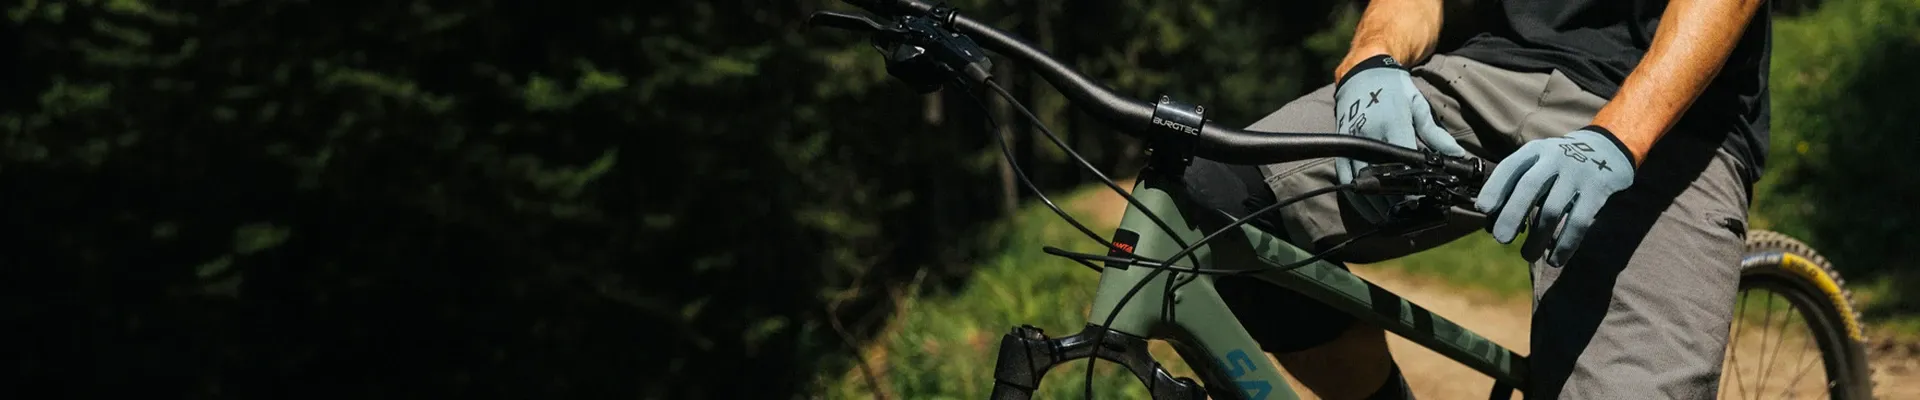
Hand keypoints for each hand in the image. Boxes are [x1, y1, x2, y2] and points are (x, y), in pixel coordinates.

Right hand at [1334, 55, 1465, 222]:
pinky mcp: (1342, 147)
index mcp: (1391, 123)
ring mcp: (1352, 143)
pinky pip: (1345, 179)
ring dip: (1375, 205)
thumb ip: (1436, 135)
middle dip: (1393, 201)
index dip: (1410, 185)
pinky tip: (1370, 211)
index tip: (1420, 202)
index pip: (1401, 161)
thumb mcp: (1418, 107)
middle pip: (1379, 178)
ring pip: (1360, 183)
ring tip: (1392, 220)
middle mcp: (1368, 135)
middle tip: (1409, 216)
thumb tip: (1457, 155)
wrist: (1361, 74)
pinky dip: (1357, 198)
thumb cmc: (1394, 90)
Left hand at [1473, 127, 1636, 266]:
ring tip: (1527, 255)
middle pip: (1530, 186)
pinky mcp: (1598, 190)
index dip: (1495, 188)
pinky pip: (1578, 221)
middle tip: (1501, 239)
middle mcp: (1555, 158)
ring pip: (1552, 209)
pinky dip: (1565, 244)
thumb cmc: (1560, 164)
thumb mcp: (1539, 162)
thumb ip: (1519, 184)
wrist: (1609, 148)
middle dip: (1512, 214)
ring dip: (1538, 237)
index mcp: (1535, 151)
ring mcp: (1578, 173)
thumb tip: (1491, 219)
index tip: (1483, 210)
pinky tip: (1555, 260)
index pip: (1510, 167)